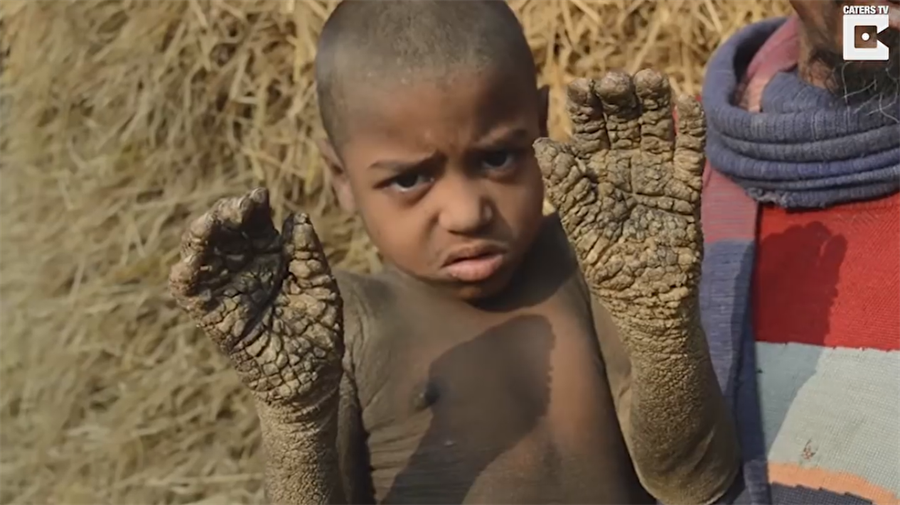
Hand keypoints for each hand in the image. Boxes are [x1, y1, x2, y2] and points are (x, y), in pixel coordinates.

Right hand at [168, 188, 343, 408]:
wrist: (311, 380)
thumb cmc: (319, 332)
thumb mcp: (321, 289)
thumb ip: (309, 255)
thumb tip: (296, 217)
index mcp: (270, 255)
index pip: (253, 221)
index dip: (251, 205)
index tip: (260, 196)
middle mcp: (244, 267)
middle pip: (223, 229)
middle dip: (226, 212)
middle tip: (241, 206)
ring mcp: (225, 289)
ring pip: (200, 252)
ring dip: (201, 234)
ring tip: (213, 222)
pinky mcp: (212, 316)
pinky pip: (188, 291)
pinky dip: (183, 273)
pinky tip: (189, 260)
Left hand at [535, 70, 704, 329]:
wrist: (644, 303)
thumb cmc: (607, 265)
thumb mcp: (581, 226)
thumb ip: (567, 187)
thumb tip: (543, 145)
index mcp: (597, 172)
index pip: (592, 131)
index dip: (588, 109)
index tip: (580, 86)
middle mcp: (628, 167)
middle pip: (626, 122)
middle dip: (621, 98)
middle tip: (616, 79)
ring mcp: (658, 177)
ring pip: (658, 131)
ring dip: (655, 105)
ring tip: (650, 80)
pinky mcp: (686, 193)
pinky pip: (690, 157)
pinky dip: (692, 133)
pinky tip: (689, 107)